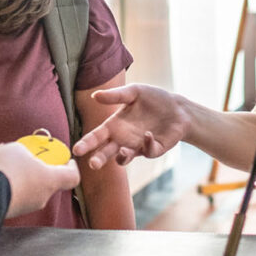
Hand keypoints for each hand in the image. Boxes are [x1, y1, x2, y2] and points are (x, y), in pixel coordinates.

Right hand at [0, 142, 80, 218]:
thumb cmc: (6, 168)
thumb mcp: (16, 150)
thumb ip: (24, 153)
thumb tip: (19, 156)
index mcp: (50, 180)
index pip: (72, 177)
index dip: (72, 167)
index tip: (68, 161)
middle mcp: (43, 197)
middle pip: (48, 183)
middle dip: (39, 171)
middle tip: (27, 160)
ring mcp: (27, 207)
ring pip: (29, 190)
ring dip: (22, 179)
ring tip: (5, 168)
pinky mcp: (12, 213)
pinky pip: (15, 197)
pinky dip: (9, 188)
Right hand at [70, 84, 188, 168]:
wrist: (178, 107)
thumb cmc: (154, 99)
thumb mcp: (134, 92)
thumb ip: (116, 95)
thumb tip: (95, 96)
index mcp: (115, 125)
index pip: (96, 137)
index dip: (86, 144)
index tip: (76, 150)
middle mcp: (123, 139)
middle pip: (106, 152)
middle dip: (99, 159)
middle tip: (93, 164)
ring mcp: (138, 146)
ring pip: (124, 158)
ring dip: (122, 157)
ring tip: (122, 151)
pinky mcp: (153, 150)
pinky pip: (147, 151)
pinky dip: (146, 144)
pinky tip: (147, 134)